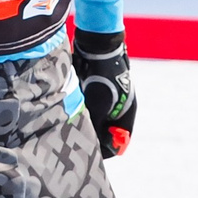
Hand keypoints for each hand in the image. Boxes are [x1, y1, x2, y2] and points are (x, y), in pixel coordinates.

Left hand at [73, 29, 136, 158]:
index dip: (106, 149)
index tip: (90, 153)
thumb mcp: (97, 106)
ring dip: (86, 121)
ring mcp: (109, 96)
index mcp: (127, 113)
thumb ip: (95, 125)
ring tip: (72, 122)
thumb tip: (89, 140)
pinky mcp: (97, 87)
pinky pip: (90, 105)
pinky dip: (82, 109)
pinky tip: (71, 108)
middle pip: (107, 131)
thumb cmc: (101, 77)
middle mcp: (120, 107)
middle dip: (94, 136)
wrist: (98, 45)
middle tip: (77, 138)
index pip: (120, 141)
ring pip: (97, 118)